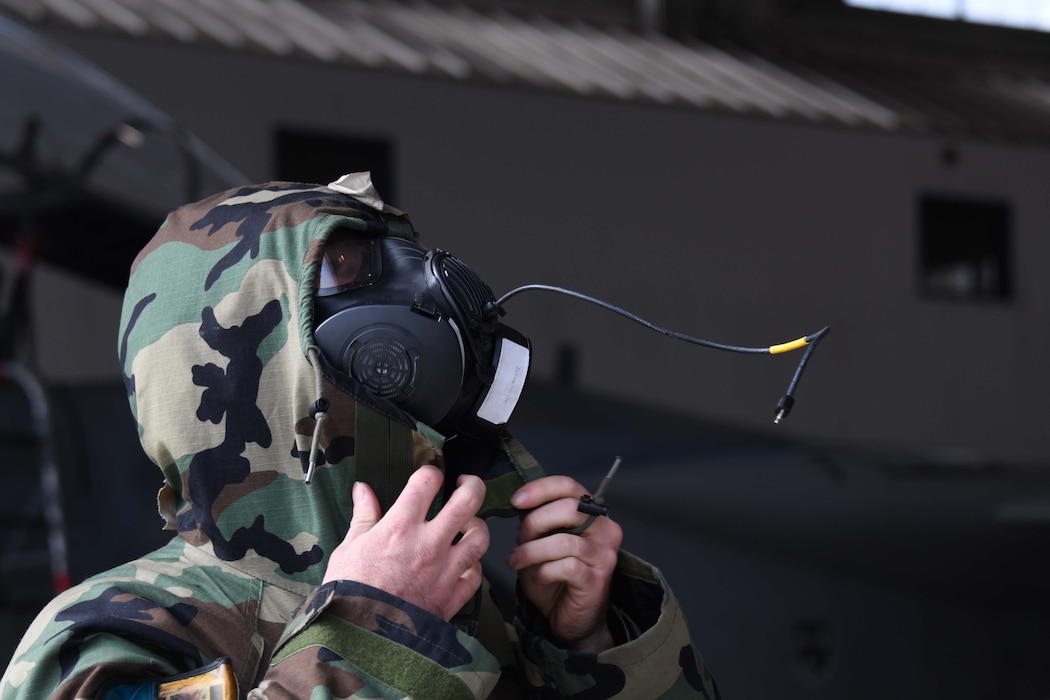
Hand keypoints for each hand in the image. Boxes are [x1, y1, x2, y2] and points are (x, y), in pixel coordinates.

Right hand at [323, 465, 489, 620]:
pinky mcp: (452, 597)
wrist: (359, 639)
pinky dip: (474, 567)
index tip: (429, 477)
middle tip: (466, 484)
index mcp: (400, 527)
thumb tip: (363, 490)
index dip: (430, 473)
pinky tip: (464, 564)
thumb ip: (363, 516)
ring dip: (477, 527)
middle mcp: (429, 544)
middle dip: (472, 485)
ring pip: (480, 537)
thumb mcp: (349, 548)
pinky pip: (476, 576)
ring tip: (468, 525)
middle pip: (468, 501)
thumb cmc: (349, 594)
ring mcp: (445, 570)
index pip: (427, 481)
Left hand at [506, 475, 622, 652]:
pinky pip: (565, 567)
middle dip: (535, 522)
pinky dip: (543, 571)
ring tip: (516, 560)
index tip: (516, 501)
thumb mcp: (542, 542)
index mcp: (592, 514)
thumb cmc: (555, 578)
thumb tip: (521, 504)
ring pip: (563, 541)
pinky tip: (536, 578)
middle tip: (519, 539)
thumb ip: (537, 521)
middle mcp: (606, 529)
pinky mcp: (598, 579)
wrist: (572, 620)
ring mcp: (605, 555)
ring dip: (532, 551)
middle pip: (569, 508)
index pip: (569, 486)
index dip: (541, 489)